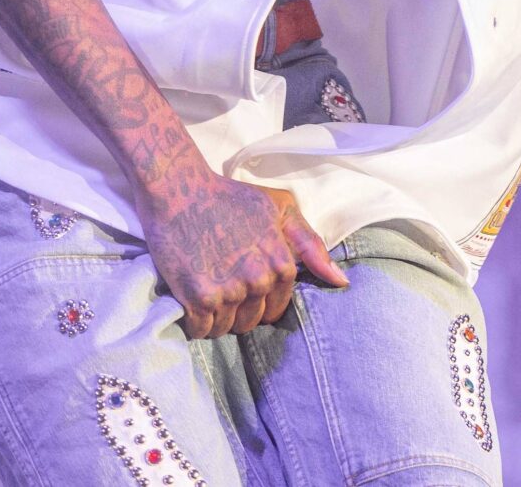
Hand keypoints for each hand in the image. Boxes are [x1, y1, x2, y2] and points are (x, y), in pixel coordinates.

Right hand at [138, 166, 346, 337]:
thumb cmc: (230, 197)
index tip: (244, 284)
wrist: (179, 190)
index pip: (277, 308)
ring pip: (226, 329)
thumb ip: (310, 245)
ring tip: (207, 290)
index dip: (260, 301)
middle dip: (239, 311)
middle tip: (222, 285)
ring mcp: (228, 292)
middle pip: (251, 322)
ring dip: (216, 318)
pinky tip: (191, 300)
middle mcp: (258, 281)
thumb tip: (341, 281)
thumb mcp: (280, 209)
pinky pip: (201, 330)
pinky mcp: (198, 299)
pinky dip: (195, 323)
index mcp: (281, 264)